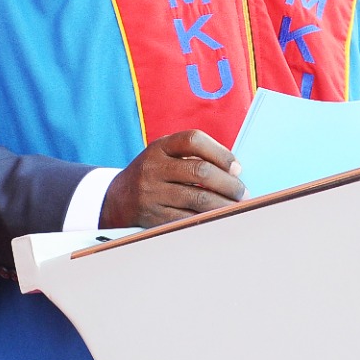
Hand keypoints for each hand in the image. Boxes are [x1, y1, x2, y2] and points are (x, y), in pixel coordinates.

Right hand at [100, 130, 244, 230]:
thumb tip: (234, 171)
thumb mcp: (165, 155)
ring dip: (223, 204)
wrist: (117, 199)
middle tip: (242, 192)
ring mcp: (151, 193)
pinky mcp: (153, 216)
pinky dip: (207, 218)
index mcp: (159, 147)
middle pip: (199, 171)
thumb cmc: (154, 174)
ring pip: (197, 198)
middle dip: (228, 183)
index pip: (193, 140)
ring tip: (236, 207)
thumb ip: (193, 157)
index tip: (237, 167)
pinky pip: (187, 218)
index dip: (220, 153)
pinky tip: (218, 218)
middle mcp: (153, 167)